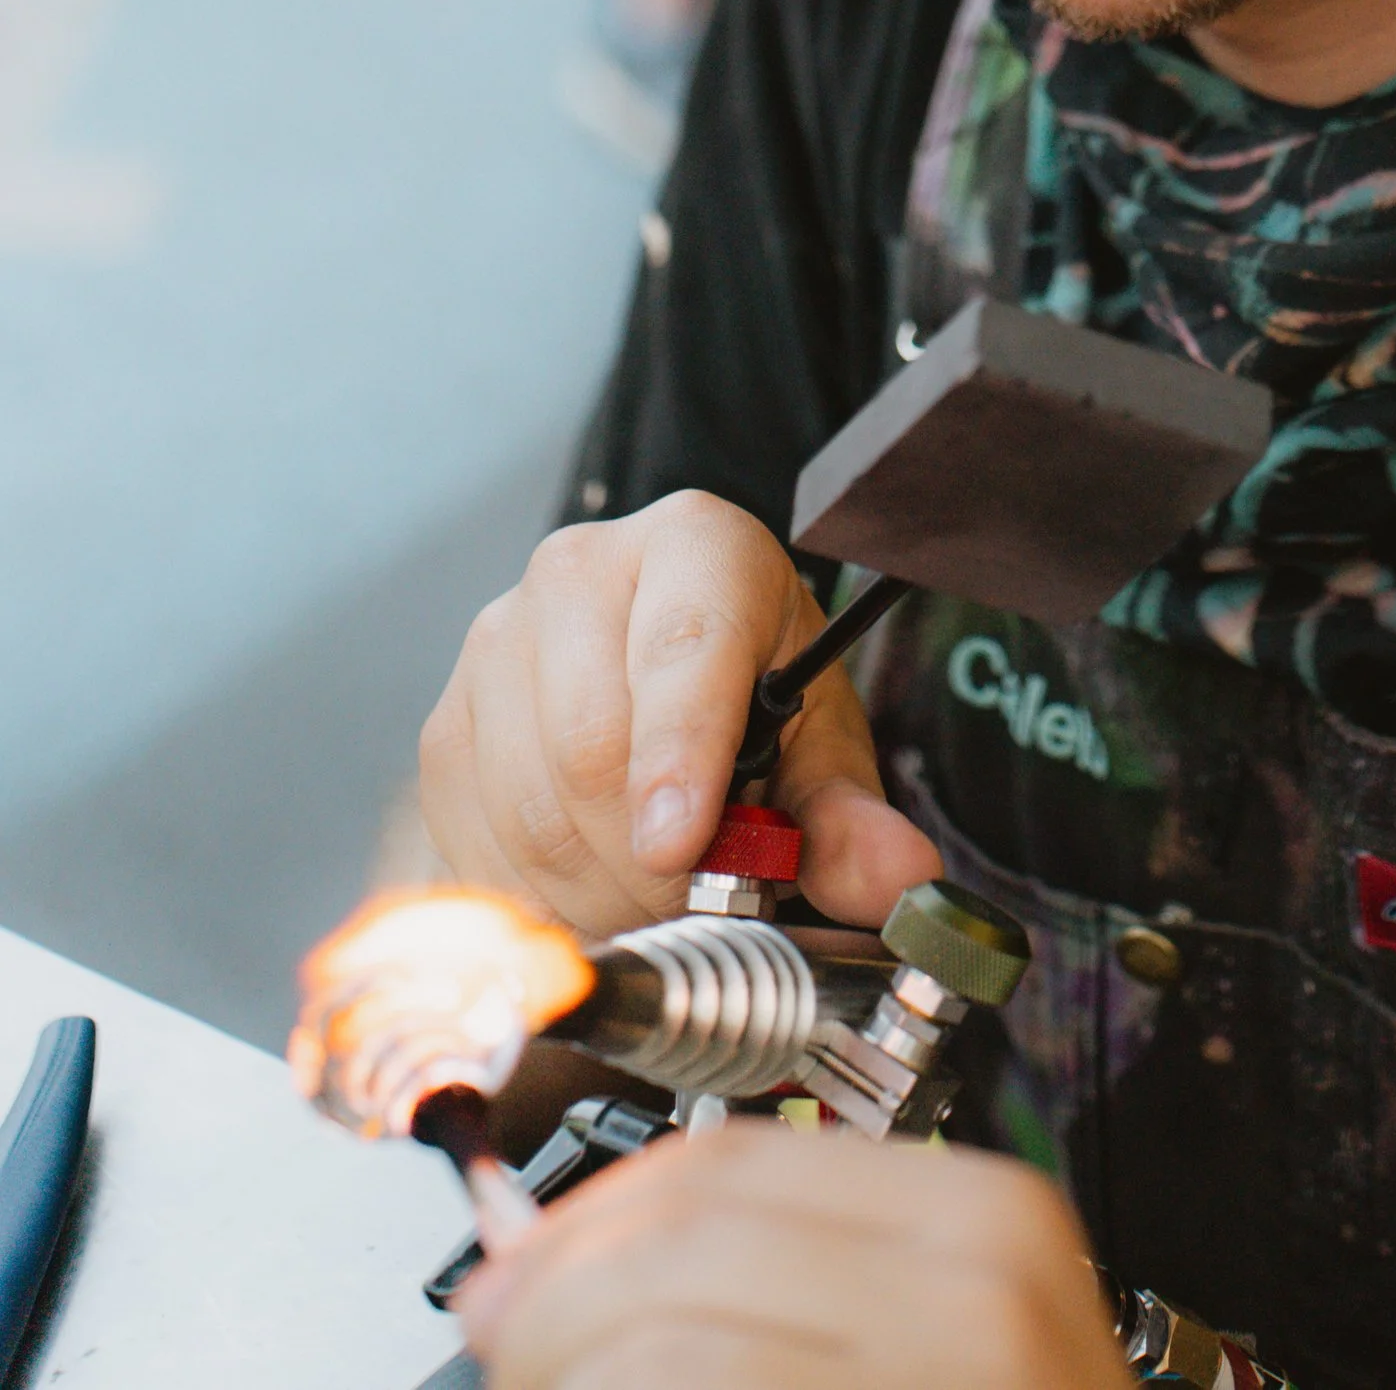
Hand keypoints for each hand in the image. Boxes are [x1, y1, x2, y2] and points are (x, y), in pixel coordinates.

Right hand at [418, 492, 938, 937]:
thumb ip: (851, 817)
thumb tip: (898, 878)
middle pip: (591, 748)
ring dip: (592, 888)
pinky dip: (534, 895)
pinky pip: (473, 838)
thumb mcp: (818, 743)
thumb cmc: (754, 693)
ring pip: (527, 804)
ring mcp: (498, 640)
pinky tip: (586, 890)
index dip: (678, 755)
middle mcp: (580, 570)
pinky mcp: (446, 719)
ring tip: (649, 894)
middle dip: (647, 861)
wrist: (668, 664)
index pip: (680, 647)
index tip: (680, 846)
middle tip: (695, 899)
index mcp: (695, 546)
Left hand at [459, 1125, 1134, 1389]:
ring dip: (563, 1374)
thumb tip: (566, 1264)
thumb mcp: (935, 1337)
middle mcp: (969, 1290)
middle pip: (678, 1243)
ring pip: (659, 1344)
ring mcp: (933, 1376)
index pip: (727, 1164)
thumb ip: (791, 1280)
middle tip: (509, 1344)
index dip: (597, 1212)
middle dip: (551, 1298)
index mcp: (979, 1222)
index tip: (524, 1264)